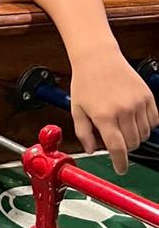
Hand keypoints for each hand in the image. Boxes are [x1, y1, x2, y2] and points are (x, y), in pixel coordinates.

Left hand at [68, 51, 157, 174]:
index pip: (117, 148)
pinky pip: (154, 121)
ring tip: (122, 126)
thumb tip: (91, 150)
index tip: (120, 169)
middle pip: (132, 143)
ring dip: (135, 136)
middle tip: (116, 140)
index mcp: (104, 116)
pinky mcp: (148, 96)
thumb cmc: (85, 82)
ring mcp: (138, 103)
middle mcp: (123, 110)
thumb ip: (83, 133)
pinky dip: (146, 125)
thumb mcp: (76, 109)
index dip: (120, 163)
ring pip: (143, 134)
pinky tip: (134, 119)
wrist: (98, 58)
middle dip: (125, 148)